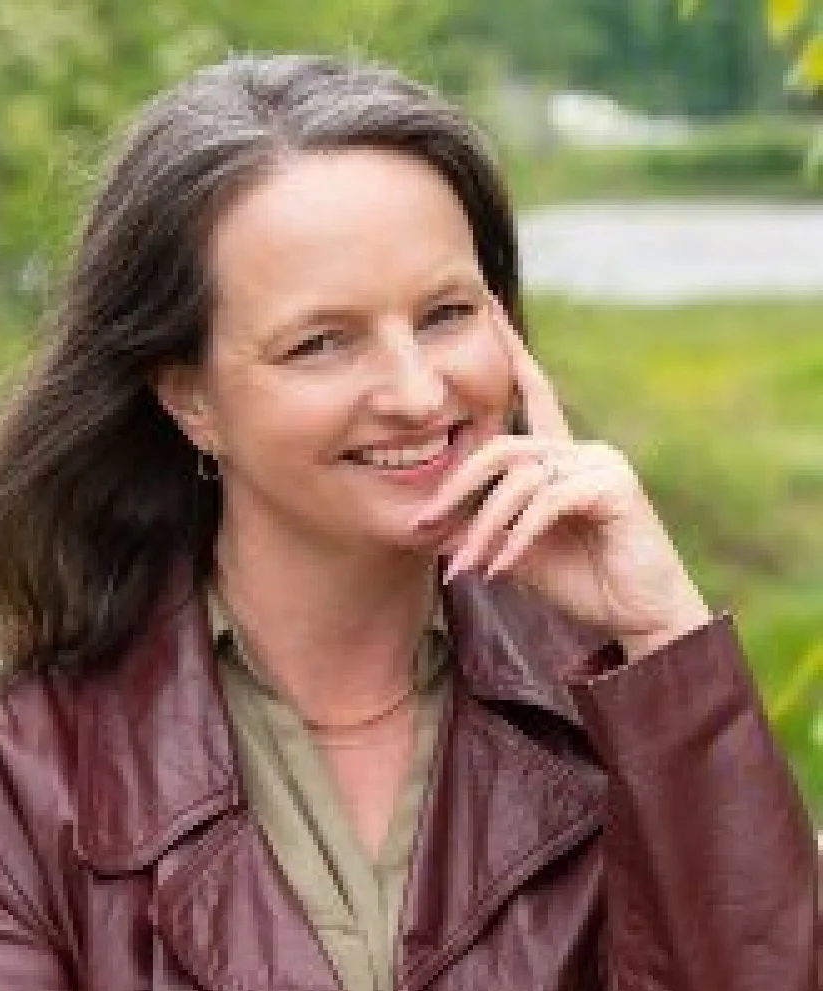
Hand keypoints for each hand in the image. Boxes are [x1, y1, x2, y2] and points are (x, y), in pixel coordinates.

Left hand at [413, 296, 710, 660]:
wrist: (637, 614)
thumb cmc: (581, 579)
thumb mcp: (514, 549)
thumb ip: (481, 526)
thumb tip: (427, 524)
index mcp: (559, 457)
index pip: (533, 393)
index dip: (511, 351)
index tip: (488, 305)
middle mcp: (580, 450)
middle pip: (503, 446)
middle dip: (456, 485)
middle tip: (423, 522)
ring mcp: (600, 463)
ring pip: (520, 479)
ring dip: (484, 527)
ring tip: (464, 566)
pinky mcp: (614, 485)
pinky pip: (547, 501)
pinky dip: (518, 537)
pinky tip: (502, 566)